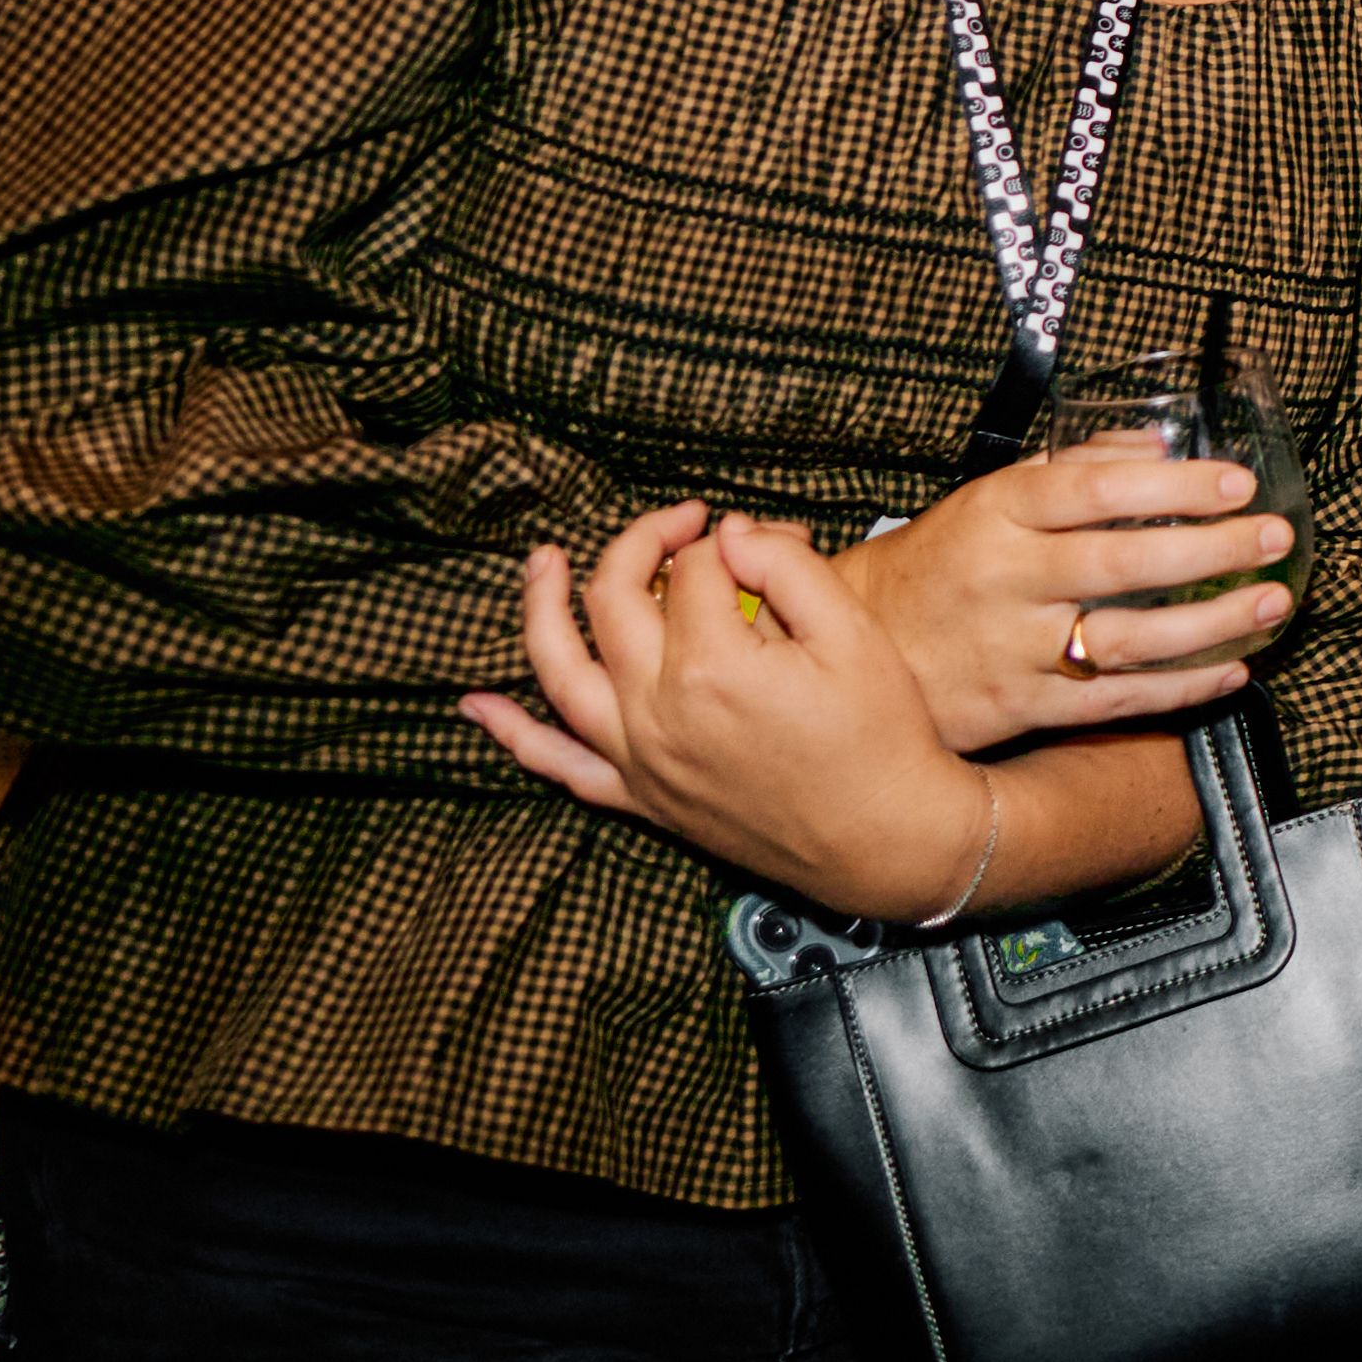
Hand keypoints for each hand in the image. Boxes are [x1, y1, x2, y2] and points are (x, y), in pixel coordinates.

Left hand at [462, 505, 997, 921]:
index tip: (762, 543)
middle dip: (642, 544)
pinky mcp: (640, 797)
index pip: (693, 570)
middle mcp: (657, 712)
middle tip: (680, 522)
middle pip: (615, 600)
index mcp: (713, 667)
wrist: (885, 838)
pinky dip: (511, 734)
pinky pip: (557, 764)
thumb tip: (730, 534)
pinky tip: (476, 706)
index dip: (727, 540)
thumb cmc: (880, 736)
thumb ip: (788, 568)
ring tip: (539, 562)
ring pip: (558, 671)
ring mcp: (639, 758)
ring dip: (538, 609)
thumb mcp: (854, 634)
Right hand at [846, 430, 1290, 755]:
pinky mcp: (1020, 706)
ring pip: (1128, 638)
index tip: (1238, 482)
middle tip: (1274, 538)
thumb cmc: (941, 562)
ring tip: (1271, 604)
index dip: (1175, 485)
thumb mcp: (989, 498)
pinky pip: (1115, 699)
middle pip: (1123, 563)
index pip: (1095, 489)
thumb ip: (1074, 466)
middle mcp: (1006, 578)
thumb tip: (1158, 444)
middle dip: (1212, 550)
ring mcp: (1012, 647)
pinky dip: (1179, 687)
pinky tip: (1230, 669)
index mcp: (997, 512)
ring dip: (1211, 624)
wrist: (862, 644)